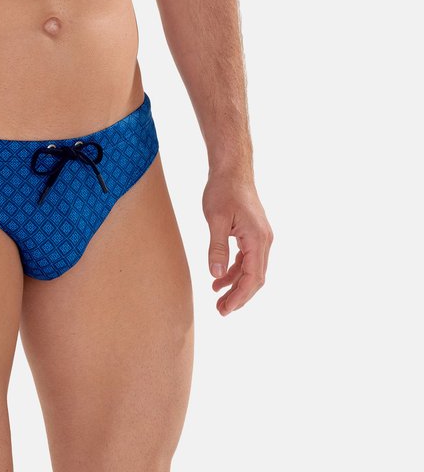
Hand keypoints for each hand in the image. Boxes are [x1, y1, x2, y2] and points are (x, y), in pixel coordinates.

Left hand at [202, 170, 272, 316]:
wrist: (232, 169)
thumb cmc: (223, 190)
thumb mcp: (215, 220)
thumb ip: (217, 248)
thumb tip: (217, 275)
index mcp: (258, 239)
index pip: (253, 277)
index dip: (239, 296)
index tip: (224, 309)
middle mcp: (264, 240)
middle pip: (255, 278)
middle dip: (239, 296)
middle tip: (221, 310)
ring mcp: (260, 237)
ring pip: (251, 269)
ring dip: (236, 285)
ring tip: (218, 298)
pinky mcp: (253, 233)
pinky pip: (247, 258)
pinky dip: (235, 270)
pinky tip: (220, 278)